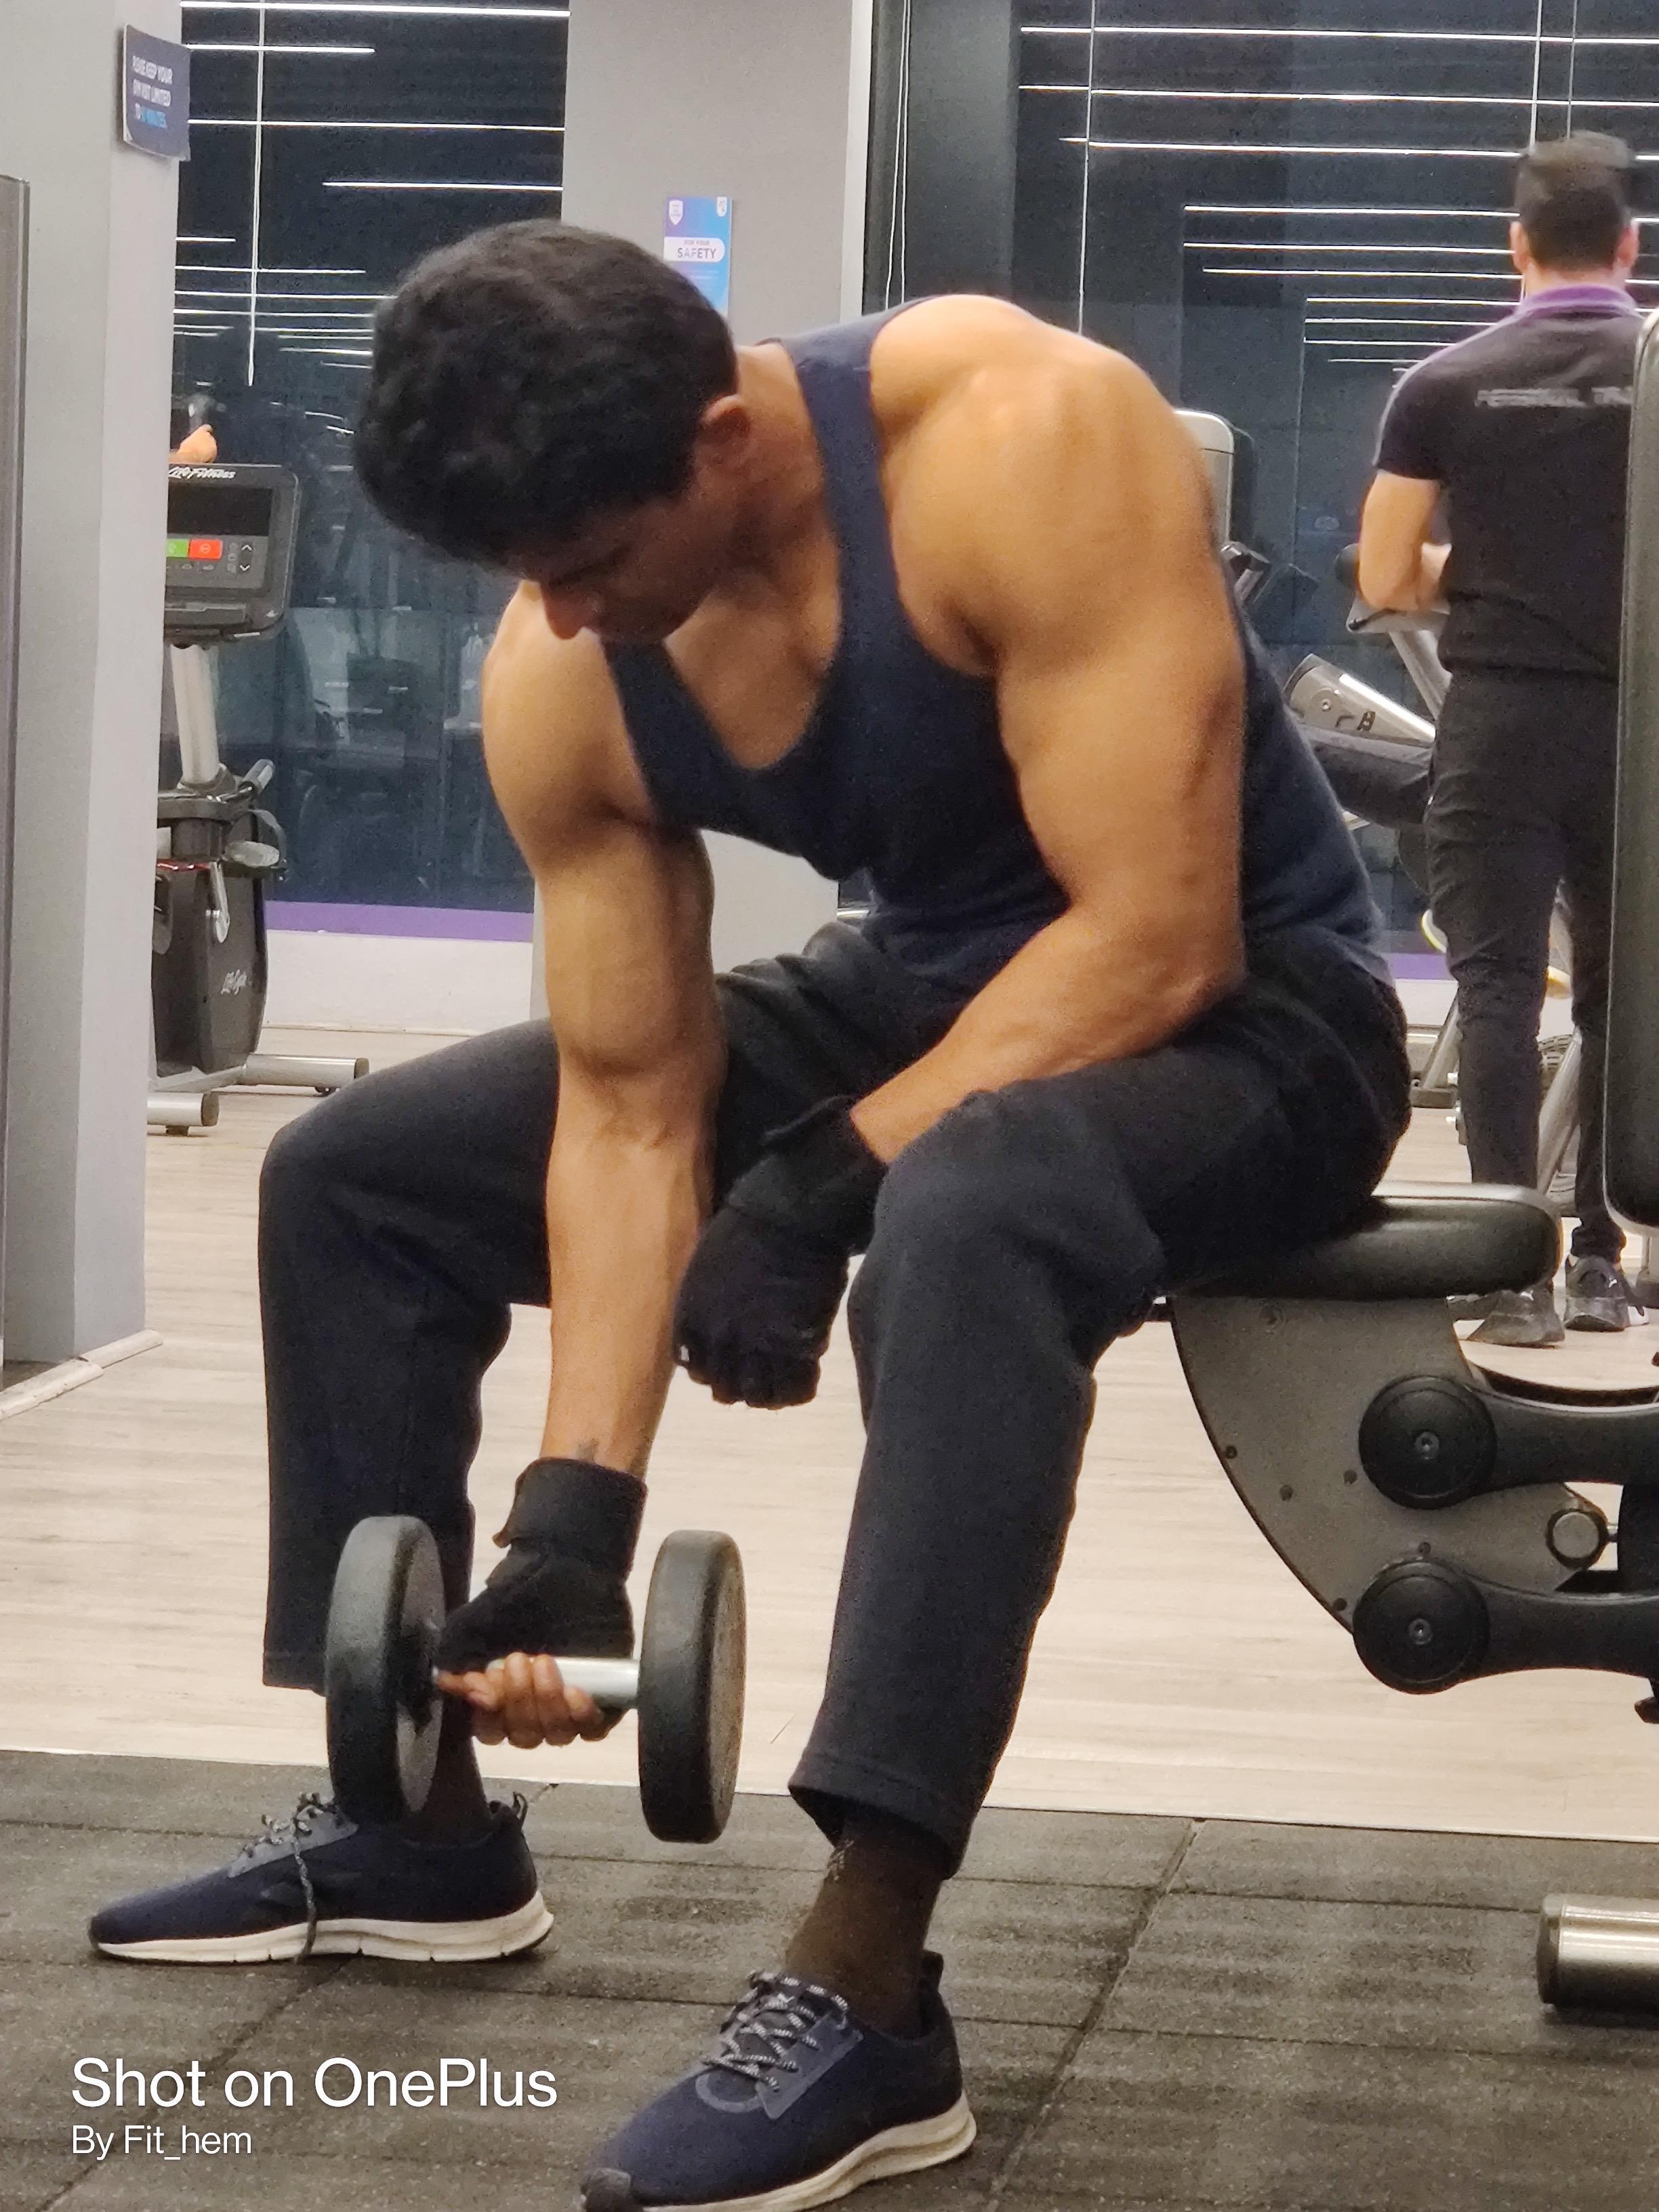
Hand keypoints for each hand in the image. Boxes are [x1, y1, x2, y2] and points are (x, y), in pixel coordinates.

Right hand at [430, 1460, 640, 1748]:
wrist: (568, 1566)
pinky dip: (582, 1716)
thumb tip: (452, 1685)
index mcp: (501, 1697)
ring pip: (556, 1735)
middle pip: (523, 1736)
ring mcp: (568, 1705)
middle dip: (518, 1701)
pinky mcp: (602, 1697)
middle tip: (519, 1659)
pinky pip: (593, 1729)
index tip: (487, 1688)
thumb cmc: (521, 1596)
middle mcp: (534, 1708)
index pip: (489, 1730)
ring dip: (547, 1705)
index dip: (487, 1717)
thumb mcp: (478, 1622)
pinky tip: (576, 1691)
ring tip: (545, 1663)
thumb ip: (457, 1654)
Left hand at [674, 1205, 848, 1407]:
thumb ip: (705, 1305)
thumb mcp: (705, 1268)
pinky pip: (794, 1386)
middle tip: (763, 1379)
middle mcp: (719, 1339)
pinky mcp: (794, 1346)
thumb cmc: (748, 1229)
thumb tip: (716, 1330)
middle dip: (743, 1388)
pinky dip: (800, 1389)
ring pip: (759, 1396)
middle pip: (726, 1389)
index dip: (715, 1372)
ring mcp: (756, 1345)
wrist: (789, 1215)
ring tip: (786, 1382)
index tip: (731, 1367)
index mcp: (692, 1318)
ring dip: (772, 1394)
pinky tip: (808, 1375)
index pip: (694, 1368)